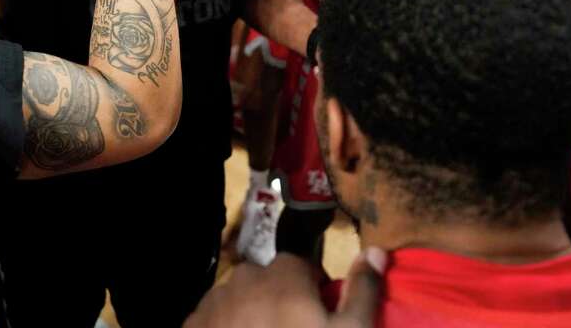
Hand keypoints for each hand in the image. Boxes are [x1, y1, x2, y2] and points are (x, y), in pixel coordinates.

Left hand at [185, 250, 385, 326]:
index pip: (301, 266)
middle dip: (280, 300)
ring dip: (250, 315)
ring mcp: (213, 302)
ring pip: (238, 299)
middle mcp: (244, 279)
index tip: (319, 319)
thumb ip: (362, 292)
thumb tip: (377, 251)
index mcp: (283, 276)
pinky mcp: (193, 325)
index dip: (314, 290)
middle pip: (267, 281)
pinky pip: (214, 319)